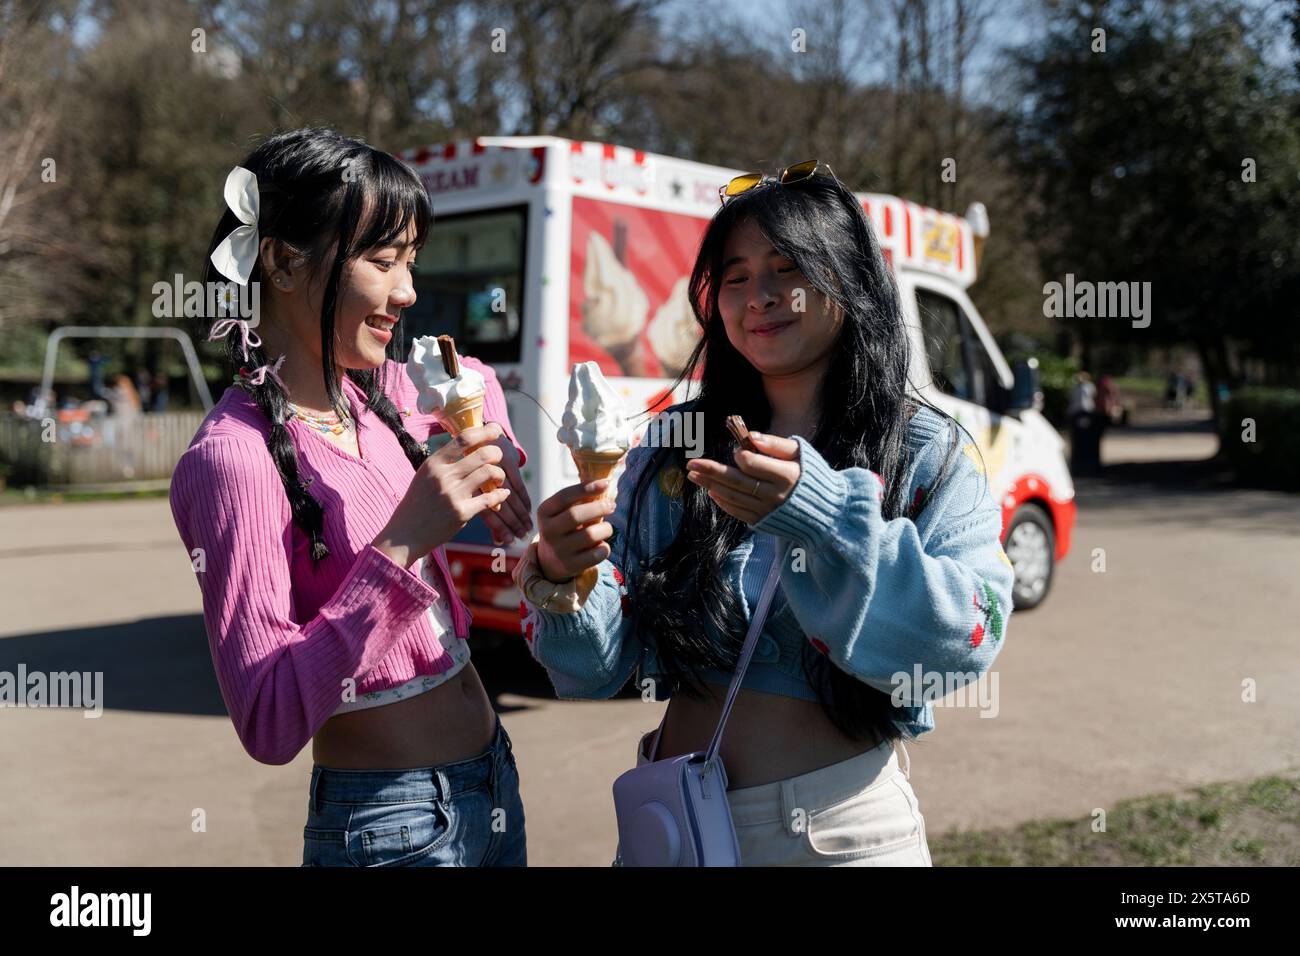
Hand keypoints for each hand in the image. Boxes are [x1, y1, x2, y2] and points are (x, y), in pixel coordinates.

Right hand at [373, 423, 510, 566]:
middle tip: (499, 459)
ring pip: (489, 473)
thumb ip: (444, 464)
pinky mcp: (462, 513)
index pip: (463, 438)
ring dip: (500, 475)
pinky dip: (501, 495)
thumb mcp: (424, 477)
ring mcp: (453, 494)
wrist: (403, 536)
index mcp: (433, 463)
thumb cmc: (416, 505)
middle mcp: (443, 476)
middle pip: (482, 454)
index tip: (496, 430)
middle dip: (497, 454)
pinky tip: (503, 495)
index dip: (484, 431)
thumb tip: (467, 447)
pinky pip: (490, 498)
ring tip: (498, 480)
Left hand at [476, 433, 533, 544]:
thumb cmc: (472, 467)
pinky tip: (529, 511)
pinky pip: (518, 483)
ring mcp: (495, 467)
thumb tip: (497, 540)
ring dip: (521, 513)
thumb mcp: (472, 485)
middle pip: (500, 505)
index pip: (486, 511)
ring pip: (510, 494)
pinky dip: (524, 498)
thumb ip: (484, 510)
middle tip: (522, 537)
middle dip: (513, 523)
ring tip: (527, 528)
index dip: (499, 527)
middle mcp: (480, 477)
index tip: (509, 541)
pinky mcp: (507, 459)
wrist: (472, 432)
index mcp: (468, 485)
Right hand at [535, 480, 615, 581]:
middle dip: (599, 507)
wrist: (550, 561)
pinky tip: (602, 545)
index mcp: (544, 512)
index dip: (586, 488)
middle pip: (576, 515)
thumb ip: (579, 499)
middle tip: (612, 506)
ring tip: (607, 528)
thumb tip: (606, 484)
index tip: (606, 483)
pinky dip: (605, 547)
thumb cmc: (564, 528)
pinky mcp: (569, 566)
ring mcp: (557, 550)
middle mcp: (548, 531)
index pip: (564, 495)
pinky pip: (596, 554)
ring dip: (605, 529)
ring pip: (590, 535)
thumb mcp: (562, 512)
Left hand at [684, 431, 800, 524]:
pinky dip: (723, 502)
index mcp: (786, 475)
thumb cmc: (811, 475)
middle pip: (736, 481)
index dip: (740, 455)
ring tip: (693, 475)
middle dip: (711, 471)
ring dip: (710, 485)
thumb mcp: (801, 453)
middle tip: (691, 464)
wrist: (826, 511)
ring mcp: (767, 511)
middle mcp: (775, 495)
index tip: (737, 451)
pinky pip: (738, 512)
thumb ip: (776, 444)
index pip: (752, 464)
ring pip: (733, 496)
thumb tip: (751, 437)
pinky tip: (711, 491)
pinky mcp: (763, 522)